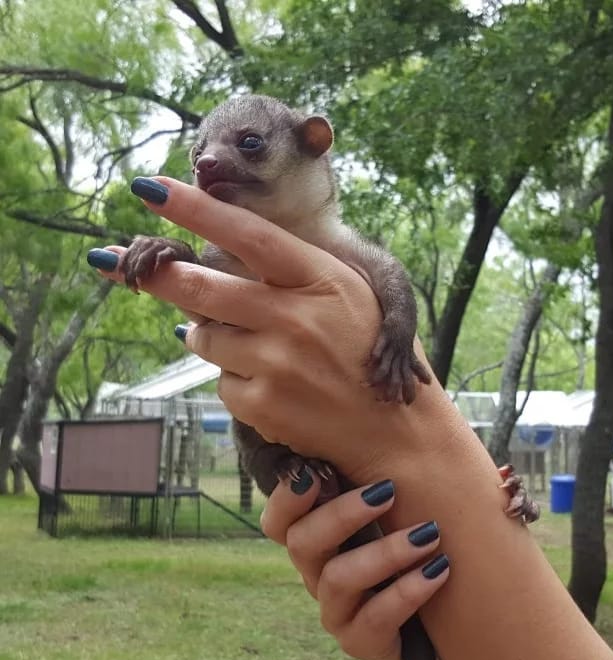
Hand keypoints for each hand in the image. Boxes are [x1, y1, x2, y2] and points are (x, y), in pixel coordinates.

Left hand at [88, 176, 439, 484]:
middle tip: (129, 265)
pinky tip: (270, 384)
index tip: (148, 188)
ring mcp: (277, 365)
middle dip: (160, 274)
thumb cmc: (368, 352)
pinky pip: (220, 382)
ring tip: (251, 345)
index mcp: (320, 280)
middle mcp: (295, 318)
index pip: (246, 234)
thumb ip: (293, 271)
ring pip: (203, 338)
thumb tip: (221, 255)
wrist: (394, 428)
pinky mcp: (264, 406)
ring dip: (209, 336)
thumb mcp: (348, 294)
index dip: (194, 209)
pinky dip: (234, 379)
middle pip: (202, 287)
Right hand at [260, 472, 449, 659]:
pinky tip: (438, 570)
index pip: (277, 520)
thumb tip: (370, 412)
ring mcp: (335, 609)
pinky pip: (373, 620)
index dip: (288, 498)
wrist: (441, 609)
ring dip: (385, 553)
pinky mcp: (359, 641)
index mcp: (313, 538)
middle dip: (343, 514)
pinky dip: (406, 592)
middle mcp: (315, 572)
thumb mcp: (390, 507)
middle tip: (388, 491)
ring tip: (430, 535)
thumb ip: (372, 473)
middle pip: (302, 543)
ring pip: (338, 580)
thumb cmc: (408, 540)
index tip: (319, 473)